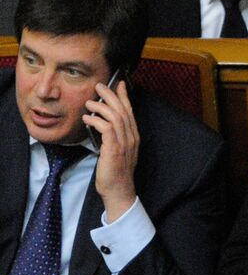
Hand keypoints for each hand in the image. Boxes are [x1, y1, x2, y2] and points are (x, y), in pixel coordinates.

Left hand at [85, 79, 138, 220]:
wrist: (118, 190)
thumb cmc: (115, 173)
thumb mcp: (118, 151)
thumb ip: (114, 137)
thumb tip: (103, 124)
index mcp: (134, 136)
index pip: (130, 111)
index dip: (124, 96)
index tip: (119, 84)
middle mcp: (131, 137)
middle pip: (122, 110)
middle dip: (111, 95)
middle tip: (100, 86)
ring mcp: (124, 143)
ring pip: (115, 116)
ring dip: (101, 107)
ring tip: (89, 102)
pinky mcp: (114, 149)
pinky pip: (106, 129)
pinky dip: (96, 121)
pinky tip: (87, 119)